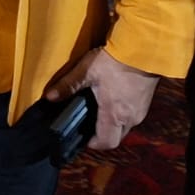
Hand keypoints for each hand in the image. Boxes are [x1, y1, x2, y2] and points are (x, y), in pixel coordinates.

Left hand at [45, 46, 159, 150]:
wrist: (143, 50)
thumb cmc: (114, 62)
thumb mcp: (86, 72)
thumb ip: (67, 86)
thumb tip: (49, 97)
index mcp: (115, 115)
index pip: (106, 142)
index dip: (94, 144)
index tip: (82, 138)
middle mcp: (131, 118)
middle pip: (116, 137)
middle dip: (102, 135)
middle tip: (87, 124)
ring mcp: (141, 110)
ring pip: (125, 127)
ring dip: (112, 124)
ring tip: (96, 111)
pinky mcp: (146, 102)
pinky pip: (132, 116)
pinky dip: (120, 115)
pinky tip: (110, 101)